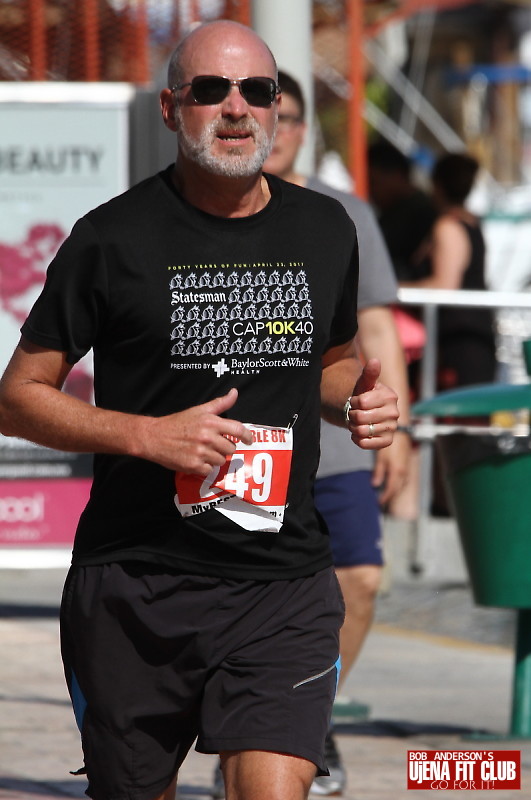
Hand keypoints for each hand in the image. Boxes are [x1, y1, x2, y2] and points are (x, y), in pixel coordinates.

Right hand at [138, 388, 252, 474]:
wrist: (154, 437)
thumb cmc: (178, 423)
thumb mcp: (199, 410)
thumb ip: (220, 403)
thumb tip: (235, 392)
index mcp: (211, 422)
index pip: (237, 429)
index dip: (247, 436)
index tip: (249, 440)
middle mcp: (207, 437)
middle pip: (230, 449)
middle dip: (224, 448)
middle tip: (212, 445)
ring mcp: (201, 452)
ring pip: (221, 461)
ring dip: (214, 458)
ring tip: (202, 451)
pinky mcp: (193, 465)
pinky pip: (209, 470)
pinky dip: (205, 467)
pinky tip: (196, 459)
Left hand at [346, 359, 398, 449]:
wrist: (367, 412)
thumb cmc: (365, 396)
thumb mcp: (365, 383)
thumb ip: (369, 373)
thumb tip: (374, 360)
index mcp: (390, 397)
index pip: (362, 402)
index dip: (353, 402)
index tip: (355, 401)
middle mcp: (394, 413)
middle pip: (360, 417)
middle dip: (351, 415)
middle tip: (354, 413)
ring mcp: (392, 428)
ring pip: (361, 431)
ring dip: (353, 427)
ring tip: (356, 422)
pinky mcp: (387, 441)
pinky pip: (365, 444)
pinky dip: (357, 439)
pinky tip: (358, 433)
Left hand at [372, 430, 410, 504]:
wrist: (401, 433)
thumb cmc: (390, 444)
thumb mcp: (381, 458)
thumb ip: (379, 472)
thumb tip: (375, 485)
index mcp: (397, 472)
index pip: (391, 489)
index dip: (385, 497)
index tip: (379, 502)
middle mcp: (403, 472)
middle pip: (397, 489)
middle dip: (390, 496)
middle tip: (381, 500)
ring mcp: (406, 469)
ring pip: (401, 484)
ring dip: (394, 491)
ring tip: (387, 494)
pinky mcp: (406, 465)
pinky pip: (403, 479)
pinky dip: (398, 484)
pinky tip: (394, 483)